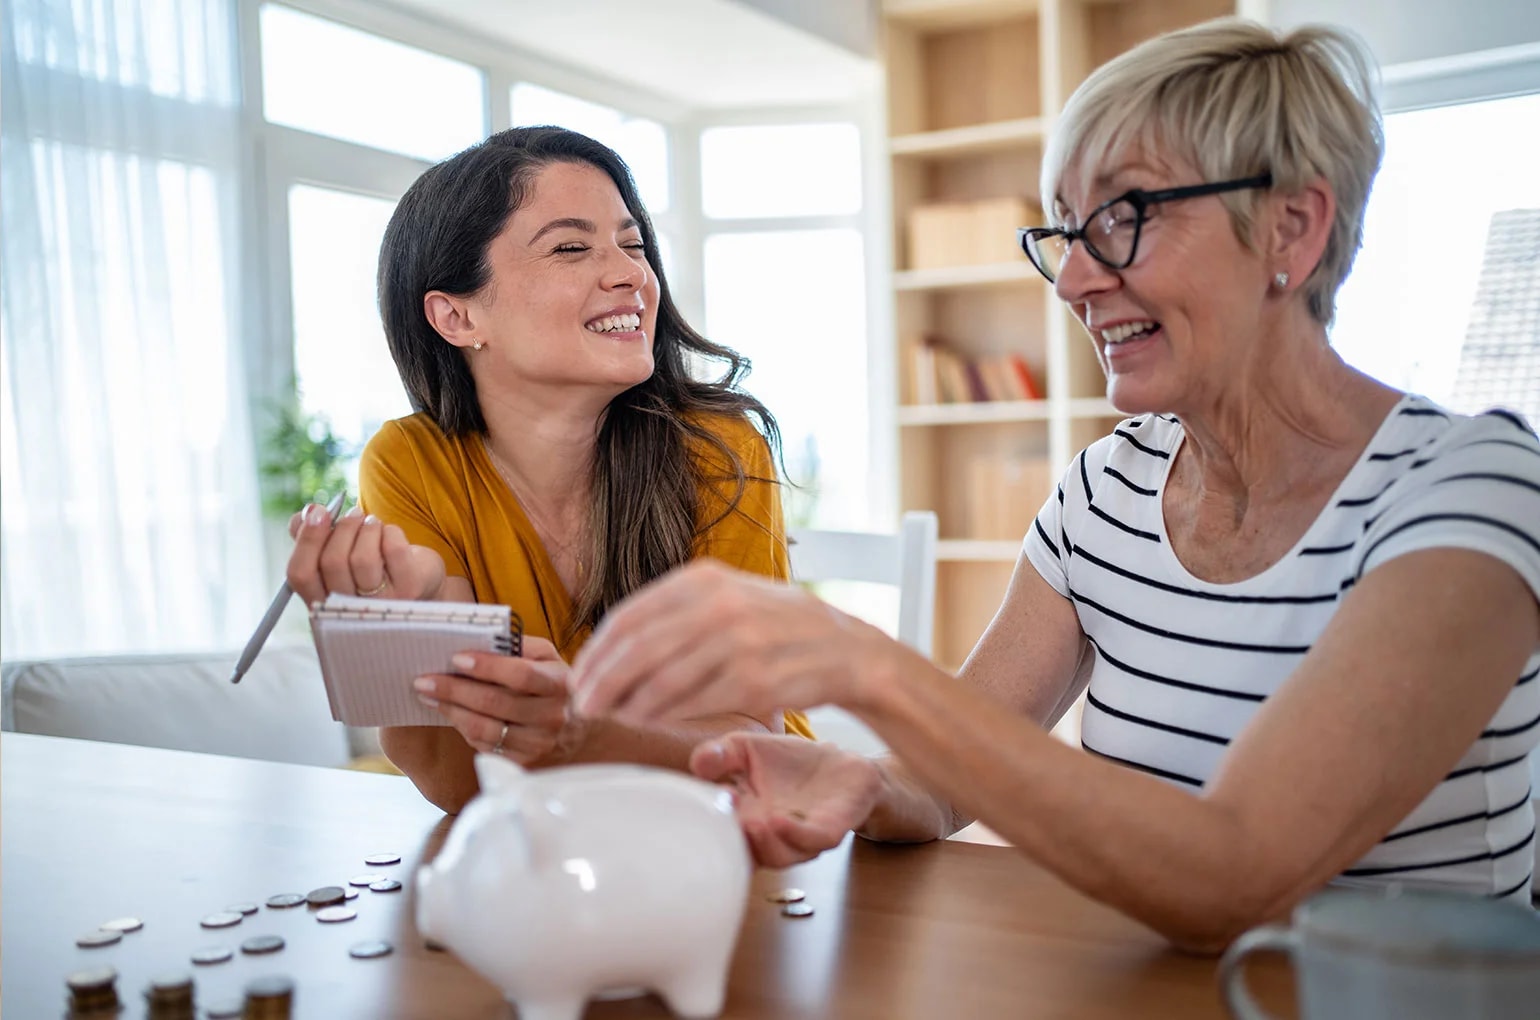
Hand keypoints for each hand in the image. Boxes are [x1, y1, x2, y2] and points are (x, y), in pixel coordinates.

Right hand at [286, 503, 445, 605]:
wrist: (418, 581)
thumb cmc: (371, 565)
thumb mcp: (338, 552)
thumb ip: (311, 535)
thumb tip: (307, 513)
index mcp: (322, 604)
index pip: (300, 574)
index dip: (307, 539)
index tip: (317, 512)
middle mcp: (348, 610)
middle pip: (332, 562)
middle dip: (343, 528)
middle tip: (354, 513)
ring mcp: (380, 605)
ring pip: (363, 558)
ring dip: (367, 528)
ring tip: (373, 523)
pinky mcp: (409, 591)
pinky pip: (393, 549)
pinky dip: (390, 531)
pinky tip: (390, 533)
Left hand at [413, 638, 588, 767]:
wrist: (580, 734)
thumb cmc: (556, 687)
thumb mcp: (550, 660)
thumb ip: (523, 647)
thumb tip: (483, 639)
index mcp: (559, 685)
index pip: (521, 674)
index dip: (487, 666)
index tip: (456, 658)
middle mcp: (552, 717)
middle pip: (494, 702)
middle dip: (454, 689)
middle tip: (424, 679)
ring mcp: (538, 744)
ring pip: (483, 727)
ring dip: (450, 710)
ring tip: (428, 695)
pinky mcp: (524, 764)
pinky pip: (484, 745)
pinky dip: (462, 727)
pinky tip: (450, 713)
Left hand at [569, 560, 892, 724]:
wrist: (846, 650)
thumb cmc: (779, 625)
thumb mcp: (731, 594)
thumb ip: (678, 609)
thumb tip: (614, 642)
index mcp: (706, 579)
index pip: (630, 615)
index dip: (597, 650)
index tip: (580, 673)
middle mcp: (720, 606)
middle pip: (638, 650)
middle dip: (602, 681)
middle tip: (583, 703)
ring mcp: (739, 644)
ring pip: (661, 681)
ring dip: (628, 704)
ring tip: (612, 715)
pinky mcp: (755, 682)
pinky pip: (693, 704)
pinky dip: (663, 716)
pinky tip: (649, 721)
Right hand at [692, 733, 882, 867]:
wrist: (839, 762)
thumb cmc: (789, 762)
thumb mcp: (746, 748)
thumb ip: (721, 754)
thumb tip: (698, 762)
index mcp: (744, 819)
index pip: (722, 836)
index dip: (709, 829)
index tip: (698, 809)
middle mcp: (769, 836)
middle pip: (746, 854)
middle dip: (734, 845)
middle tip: (723, 827)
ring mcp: (798, 837)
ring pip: (777, 856)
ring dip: (762, 844)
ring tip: (751, 824)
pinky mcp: (828, 830)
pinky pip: (811, 841)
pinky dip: (794, 833)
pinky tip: (778, 819)